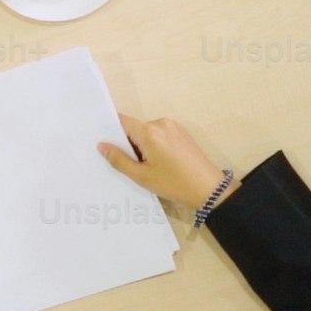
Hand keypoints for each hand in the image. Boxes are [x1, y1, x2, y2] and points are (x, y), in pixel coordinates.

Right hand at [99, 113, 231, 218]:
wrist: (208, 188)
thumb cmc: (173, 183)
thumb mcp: (142, 176)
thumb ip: (119, 160)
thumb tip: (102, 145)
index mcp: (149, 132)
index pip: (122, 121)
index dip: (111, 130)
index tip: (105, 143)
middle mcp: (161, 123)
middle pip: (135, 128)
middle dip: (129, 143)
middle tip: (127, 164)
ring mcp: (173, 126)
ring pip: (148, 132)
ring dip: (143, 145)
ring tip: (146, 167)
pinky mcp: (182, 132)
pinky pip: (160, 134)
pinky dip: (155, 145)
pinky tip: (160, 163)